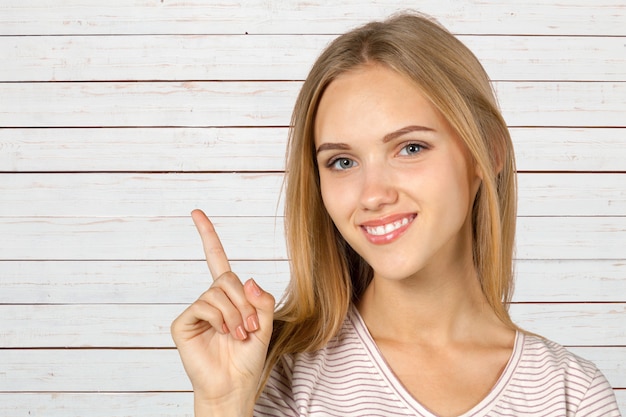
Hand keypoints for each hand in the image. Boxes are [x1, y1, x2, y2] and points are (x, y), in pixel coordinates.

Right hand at [171, 209, 274, 414]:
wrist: (234, 385)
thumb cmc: (248, 358)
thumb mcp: (265, 325)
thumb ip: (261, 300)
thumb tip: (245, 279)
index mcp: (228, 296)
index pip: (216, 259)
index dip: (207, 235)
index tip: (196, 212)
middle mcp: (210, 299)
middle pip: (227, 277)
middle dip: (244, 302)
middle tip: (249, 327)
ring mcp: (195, 310)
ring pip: (217, 292)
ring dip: (235, 314)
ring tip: (238, 334)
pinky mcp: (183, 323)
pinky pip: (204, 305)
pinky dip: (220, 319)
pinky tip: (223, 334)